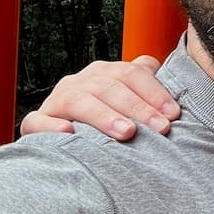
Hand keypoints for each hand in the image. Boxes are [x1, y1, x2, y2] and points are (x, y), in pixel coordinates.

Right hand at [19, 56, 178, 140]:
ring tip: (126, 132)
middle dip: (138, 108)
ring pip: (79, 101)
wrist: (67, 140)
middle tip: (160, 128)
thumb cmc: (110, 120)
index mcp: (105, 73)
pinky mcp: (36, 123)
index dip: (154, 92)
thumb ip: (149, 85)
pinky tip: (69, 132)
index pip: (132, 73)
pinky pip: (37, 121)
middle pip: (109, 87)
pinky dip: (51, 126)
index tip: (174, 114)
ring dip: (104, 116)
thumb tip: (176, 76)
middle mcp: (81, 82)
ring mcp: (57, 101)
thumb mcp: (130, 100)